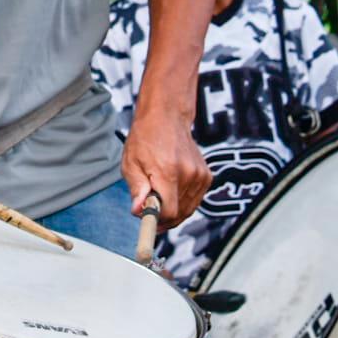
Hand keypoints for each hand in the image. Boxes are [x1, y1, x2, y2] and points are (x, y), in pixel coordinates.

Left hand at [122, 109, 210, 227]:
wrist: (167, 117)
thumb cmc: (146, 137)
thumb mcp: (131, 163)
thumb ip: (137, 189)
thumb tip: (139, 210)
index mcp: (169, 172)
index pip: (169, 212)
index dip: (156, 220)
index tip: (146, 217)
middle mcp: (189, 174)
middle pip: (180, 214)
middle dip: (163, 218)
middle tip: (149, 210)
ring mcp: (200, 175)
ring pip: (188, 209)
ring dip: (173, 209)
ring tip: (159, 195)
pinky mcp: (206, 176)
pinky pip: (194, 200)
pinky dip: (183, 201)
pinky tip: (171, 189)